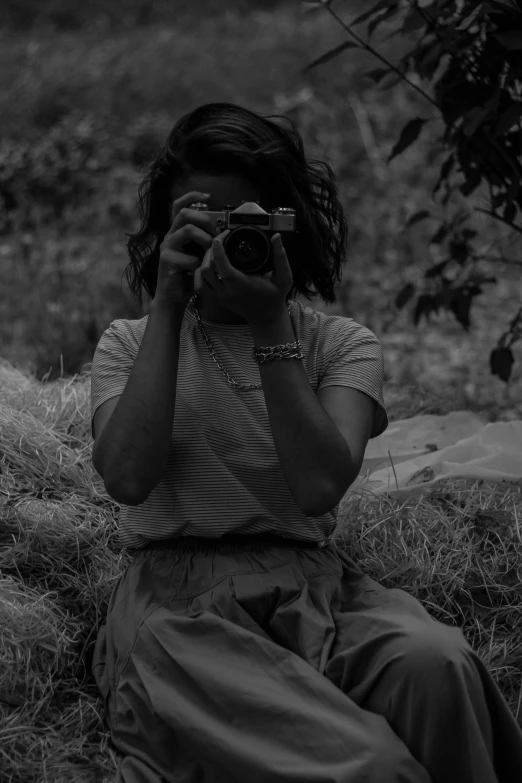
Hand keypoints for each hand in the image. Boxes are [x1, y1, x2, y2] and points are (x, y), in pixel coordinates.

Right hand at [154, 190, 217, 308]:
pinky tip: (199, 273)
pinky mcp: (166, 260)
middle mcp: (170, 236)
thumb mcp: (199, 255)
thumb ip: (206, 242)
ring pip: (188, 230)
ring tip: (211, 251)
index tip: (208, 196)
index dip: (192, 196)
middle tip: (217, 232)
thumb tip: (225, 232)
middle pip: (184, 213)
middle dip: (205, 219)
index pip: (179, 206)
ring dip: (205, 240)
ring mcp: (166, 247)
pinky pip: (190, 257)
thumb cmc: (188, 277)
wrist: (173, 298)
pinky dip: (199, 265)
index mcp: (177, 232)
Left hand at [196, 231, 293, 322]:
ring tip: (213, 251)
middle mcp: (228, 291)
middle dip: (210, 250)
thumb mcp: (284, 276)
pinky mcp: (217, 298)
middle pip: (207, 267)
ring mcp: (220, 296)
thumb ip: (281, 256)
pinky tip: (206, 265)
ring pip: (202, 275)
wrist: (266, 316)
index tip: (222, 235)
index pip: (222, 263)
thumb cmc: (275, 296)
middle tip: (220, 241)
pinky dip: (200, 274)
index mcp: (241, 284)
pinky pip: (200, 286)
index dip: (218, 247)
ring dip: (204, 260)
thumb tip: (276, 237)